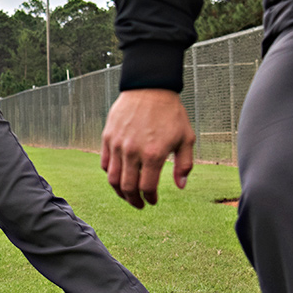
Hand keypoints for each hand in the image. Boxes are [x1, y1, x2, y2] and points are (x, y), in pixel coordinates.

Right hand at [101, 88, 195, 208]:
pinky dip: (110, 174)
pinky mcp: (108, 137)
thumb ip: (184, 165)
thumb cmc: (171, 113)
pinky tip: (119, 175)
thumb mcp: (187, 138)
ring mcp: (118, 144)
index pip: (147, 188)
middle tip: (139, 204)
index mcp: (154, 154)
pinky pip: (105, 163)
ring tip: (127, 194)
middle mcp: (133, 151)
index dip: (150, 199)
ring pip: (113, 178)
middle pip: (127, 187)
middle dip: (133, 200)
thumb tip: (180, 186)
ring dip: (119, 191)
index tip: (153, 201)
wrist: (150, 87)